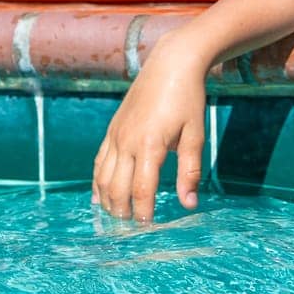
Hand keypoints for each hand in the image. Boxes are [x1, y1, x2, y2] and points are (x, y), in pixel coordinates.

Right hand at [91, 32, 208, 221]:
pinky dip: (97, 182)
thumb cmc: (188, 99)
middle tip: (131, 229)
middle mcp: (126, 142)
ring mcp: (116, 135)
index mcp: (149, 145)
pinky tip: (100, 197)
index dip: (144, 212)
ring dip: (108, 201)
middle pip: (117, 188)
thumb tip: (189, 204)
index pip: (142, 190)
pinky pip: (99, 161)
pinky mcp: (112, 129)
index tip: (149, 227)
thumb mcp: (195, 135)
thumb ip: (190, 171)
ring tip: (117, 217)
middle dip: (123, 212)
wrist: (171, 64)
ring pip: (102, 177)